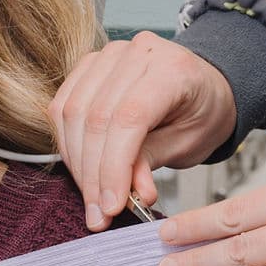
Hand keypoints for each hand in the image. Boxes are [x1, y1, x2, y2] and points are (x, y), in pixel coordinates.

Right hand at [53, 32, 237, 225]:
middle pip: (96, 117)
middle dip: (93, 174)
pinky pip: (62, 105)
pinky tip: (82, 169)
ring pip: (72, 112)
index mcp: (173, 69)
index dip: (113, 167)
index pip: (129, 118)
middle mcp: (138, 53)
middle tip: (99, 213)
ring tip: (92, 197)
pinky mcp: (88, 65)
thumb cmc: (201, 112)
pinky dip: (68, 144)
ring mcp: (109, 54)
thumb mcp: (189, 144)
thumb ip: (153, 162)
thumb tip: (129, 193)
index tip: (110, 206)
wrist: (203, 87)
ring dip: (77, 164)